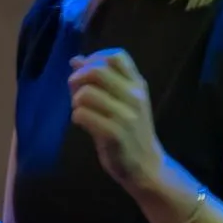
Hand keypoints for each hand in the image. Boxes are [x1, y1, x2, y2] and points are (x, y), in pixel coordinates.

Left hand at [68, 49, 165, 192]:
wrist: (147, 166)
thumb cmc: (131, 131)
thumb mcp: (124, 101)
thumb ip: (102, 80)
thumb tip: (75, 59)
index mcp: (138, 85)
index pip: (116, 56)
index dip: (95, 59)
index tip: (87, 73)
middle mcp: (134, 97)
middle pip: (96, 71)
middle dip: (78, 78)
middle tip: (75, 92)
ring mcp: (125, 116)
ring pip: (85, 93)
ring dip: (75, 101)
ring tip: (81, 110)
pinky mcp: (113, 134)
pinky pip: (82, 115)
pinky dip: (76, 117)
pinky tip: (83, 123)